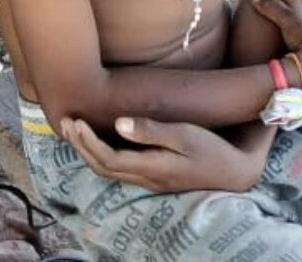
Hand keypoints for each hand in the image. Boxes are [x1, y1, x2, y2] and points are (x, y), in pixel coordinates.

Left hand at [61, 116, 265, 194]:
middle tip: (65, 121)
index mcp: (152, 168)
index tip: (75, 120)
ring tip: (75, 130)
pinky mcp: (156, 176)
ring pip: (109, 171)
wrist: (236, 171)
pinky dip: (102, 155)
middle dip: (80, 146)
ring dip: (88, 151)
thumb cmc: (212, 148)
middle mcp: (147, 178)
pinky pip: (119, 170)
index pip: (107, 159)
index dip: (86, 142)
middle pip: (102, 167)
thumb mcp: (185, 135)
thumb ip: (152, 131)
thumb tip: (118, 124)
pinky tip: (99, 140)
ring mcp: (151, 180)